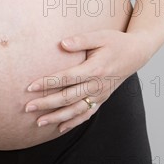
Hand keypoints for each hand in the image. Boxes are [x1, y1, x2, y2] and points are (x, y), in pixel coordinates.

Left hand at [23, 29, 150, 132]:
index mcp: (95, 69)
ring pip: (75, 110)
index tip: (30, 87)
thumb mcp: (100, 36)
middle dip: (46, 104)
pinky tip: (60, 128)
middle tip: (27, 108)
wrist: (136, 53)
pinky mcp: (102, 99)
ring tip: (38, 122)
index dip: (47, 83)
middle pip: (67, 98)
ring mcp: (100, 95)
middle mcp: (97, 85)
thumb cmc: (115, 42)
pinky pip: (86, 114)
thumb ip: (81, 40)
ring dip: (56, 117)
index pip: (66, 78)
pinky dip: (73, 122)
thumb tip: (62, 44)